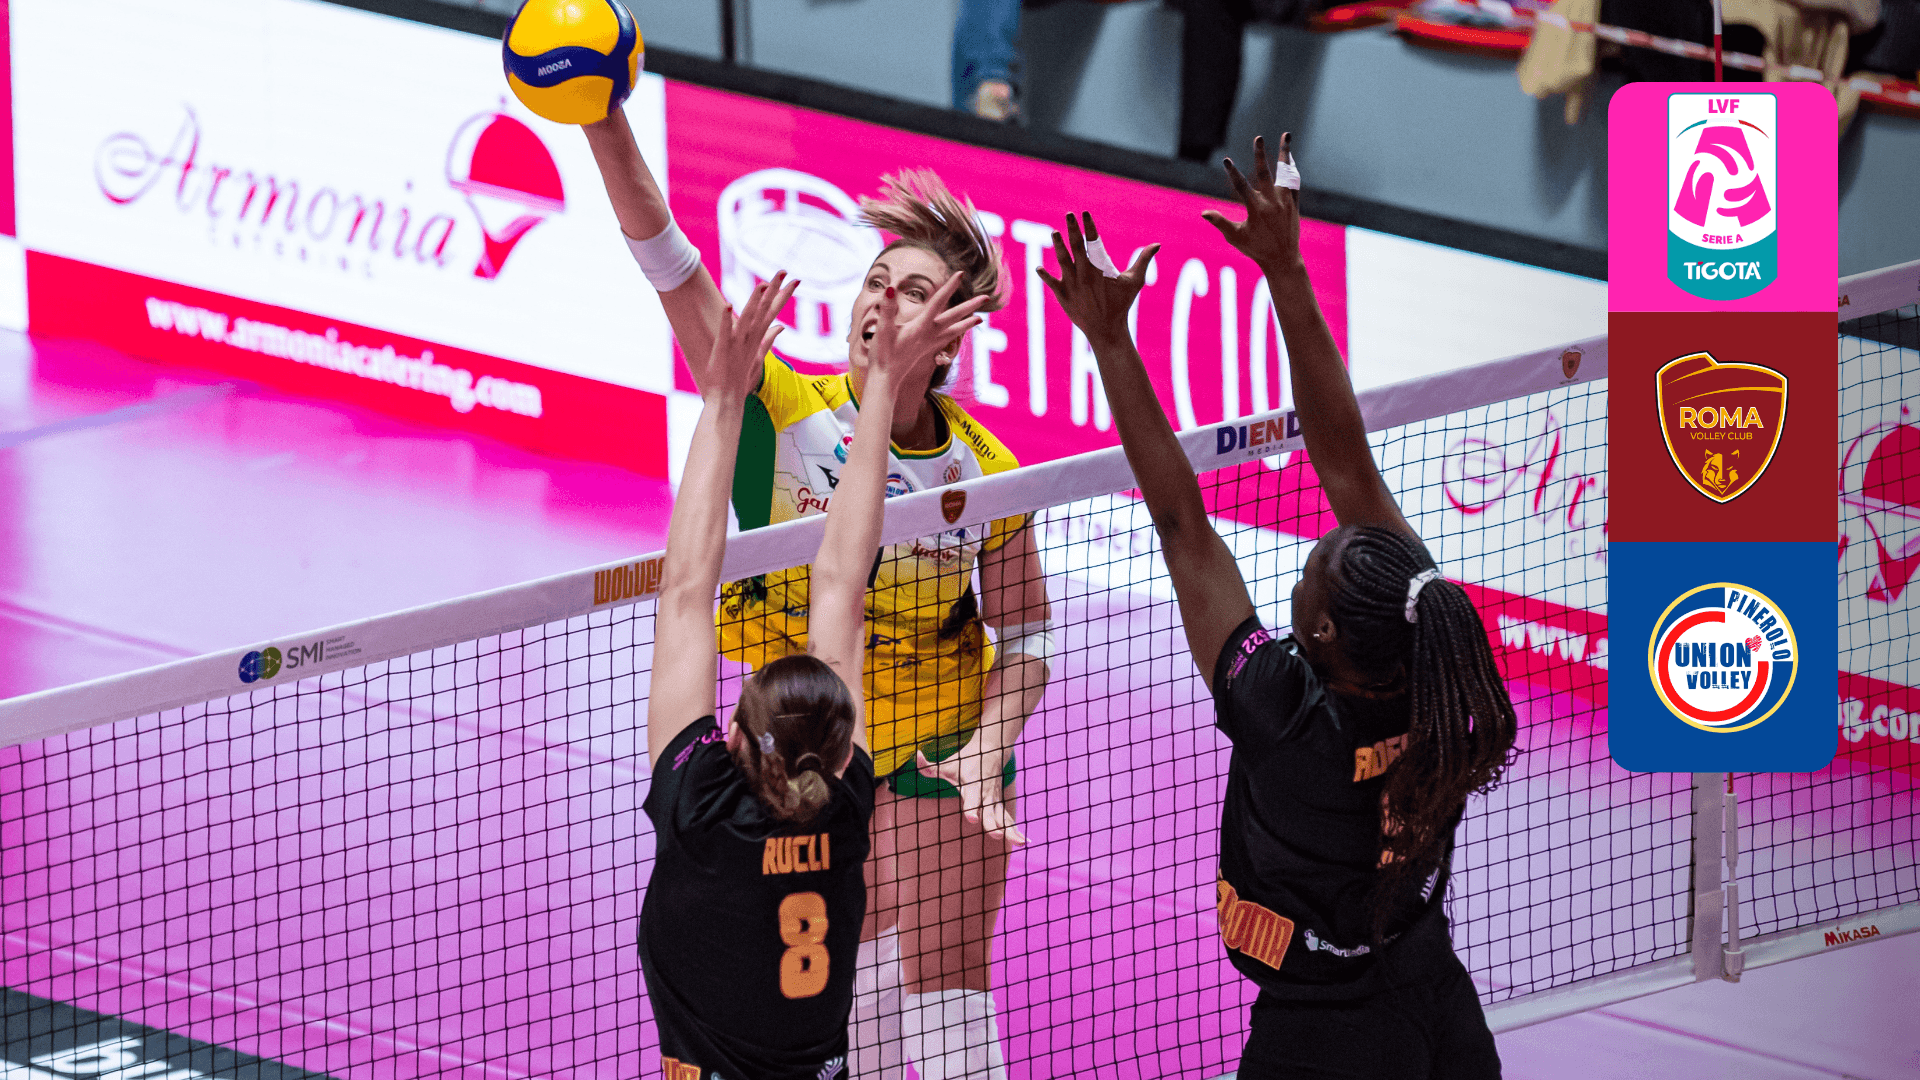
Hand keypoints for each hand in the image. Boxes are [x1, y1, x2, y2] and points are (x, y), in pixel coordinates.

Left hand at [705, 272, 797, 401]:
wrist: (727, 399)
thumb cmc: (740, 379)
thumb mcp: (758, 356)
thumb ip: (770, 339)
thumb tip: (782, 326)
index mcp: (758, 338)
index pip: (774, 311)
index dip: (784, 295)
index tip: (795, 280)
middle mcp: (751, 338)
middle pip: (766, 309)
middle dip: (775, 290)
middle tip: (784, 271)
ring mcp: (738, 343)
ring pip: (749, 317)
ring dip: (755, 300)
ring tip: (762, 284)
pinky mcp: (724, 348)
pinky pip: (726, 331)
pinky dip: (727, 318)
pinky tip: (729, 305)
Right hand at [868, 273, 988, 386]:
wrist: (886, 378)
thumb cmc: (882, 353)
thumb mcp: (882, 329)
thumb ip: (887, 308)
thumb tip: (889, 288)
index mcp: (921, 326)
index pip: (938, 301)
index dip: (949, 286)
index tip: (960, 273)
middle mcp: (930, 334)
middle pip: (954, 317)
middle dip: (970, 306)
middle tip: (987, 297)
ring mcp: (930, 343)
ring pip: (954, 330)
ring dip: (967, 323)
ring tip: (980, 318)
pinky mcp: (928, 349)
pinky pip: (947, 338)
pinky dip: (957, 333)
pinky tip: (959, 331)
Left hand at [916, 745, 1027, 845]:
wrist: (991, 750)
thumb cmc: (966, 760)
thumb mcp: (948, 764)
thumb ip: (930, 766)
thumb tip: (916, 756)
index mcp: (973, 785)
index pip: (972, 799)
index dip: (972, 808)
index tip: (972, 819)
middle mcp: (986, 795)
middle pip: (990, 813)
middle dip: (993, 824)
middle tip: (996, 835)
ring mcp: (995, 801)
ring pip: (1003, 818)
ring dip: (1011, 831)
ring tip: (1020, 843)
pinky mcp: (999, 805)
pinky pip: (1009, 819)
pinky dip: (1016, 830)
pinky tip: (1024, 842)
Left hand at [1036, 213, 1158, 349]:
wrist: (1106, 329)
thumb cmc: (1121, 304)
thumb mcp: (1135, 281)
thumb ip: (1144, 260)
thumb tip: (1157, 244)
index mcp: (1101, 268)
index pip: (1093, 241)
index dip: (1088, 226)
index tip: (1084, 213)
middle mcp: (1085, 273)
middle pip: (1076, 246)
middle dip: (1072, 229)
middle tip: (1068, 214)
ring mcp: (1072, 284)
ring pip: (1062, 260)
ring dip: (1058, 246)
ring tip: (1054, 233)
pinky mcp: (1063, 295)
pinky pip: (1051, 282)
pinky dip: (1044, 275)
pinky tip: (1038, 268)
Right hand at [1201, 134, 1304, 275]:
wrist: (1283, 259)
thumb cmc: (1256, 249)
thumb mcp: (1235, 238)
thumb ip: (1221, 223)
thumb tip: (1204, 213)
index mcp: (1256, 210)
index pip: (1241, 186)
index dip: (1232, 173)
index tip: (1226, 160)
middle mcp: (1272, 203)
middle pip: (1265, 173)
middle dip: (1260, 155)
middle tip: (1258, 138)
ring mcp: (1285, 202)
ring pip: (1285, 173)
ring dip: (1285, 153)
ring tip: (1286, 135)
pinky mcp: (1294, 204)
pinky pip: (1294, 183)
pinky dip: (1292, 170)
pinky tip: (1290, 157)